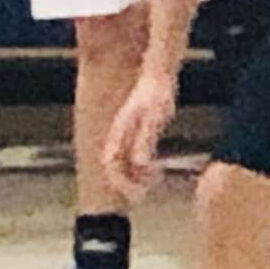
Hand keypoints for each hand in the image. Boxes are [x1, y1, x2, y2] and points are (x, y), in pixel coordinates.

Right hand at [102, 72, 177, 199]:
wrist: (158, 75)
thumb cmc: (157, 94)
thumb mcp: (154, 117)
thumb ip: (145, 140)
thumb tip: (140, 163)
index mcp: (120, 131)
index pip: (111, 163)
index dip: (120, 182)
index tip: (138, 193)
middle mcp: (120, 135)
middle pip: (113, 168)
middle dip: (125, 185)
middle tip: (144, 194)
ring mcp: (127, 135)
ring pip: (123, 165)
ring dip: (135, 178)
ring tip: (154, 180)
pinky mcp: (136, 134)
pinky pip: (133, 159)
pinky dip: (142, 171)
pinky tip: (157, 172)